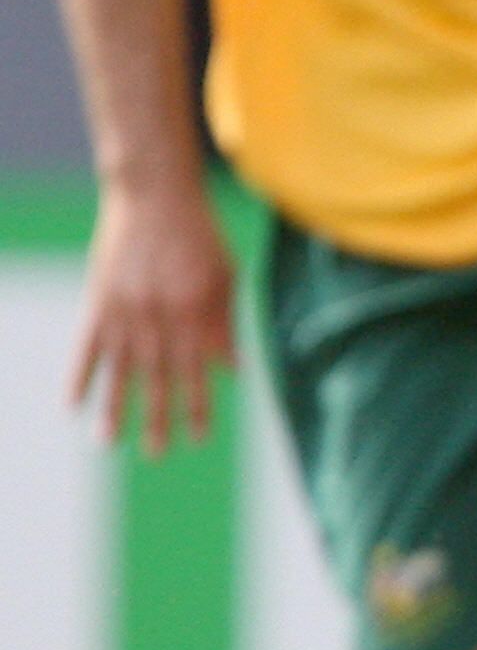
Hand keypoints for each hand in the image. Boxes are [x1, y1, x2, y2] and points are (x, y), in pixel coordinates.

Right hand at [70, 180, 234, 458]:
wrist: (155, 195)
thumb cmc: (200, 237)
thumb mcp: (225, 278)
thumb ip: (225, 326)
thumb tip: (233, 372)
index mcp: (195, 315)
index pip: (197, 373)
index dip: (197, 406)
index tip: (198, 438)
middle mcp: (160, 318)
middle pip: (157, 378)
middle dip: (157, 418)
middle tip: (157, 454)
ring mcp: (126, 310)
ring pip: (119, 369)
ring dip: (113, 408)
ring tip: (109, 443)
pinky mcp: (98, 300)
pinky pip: (85, 345)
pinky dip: (78, 374)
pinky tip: (70, 403)